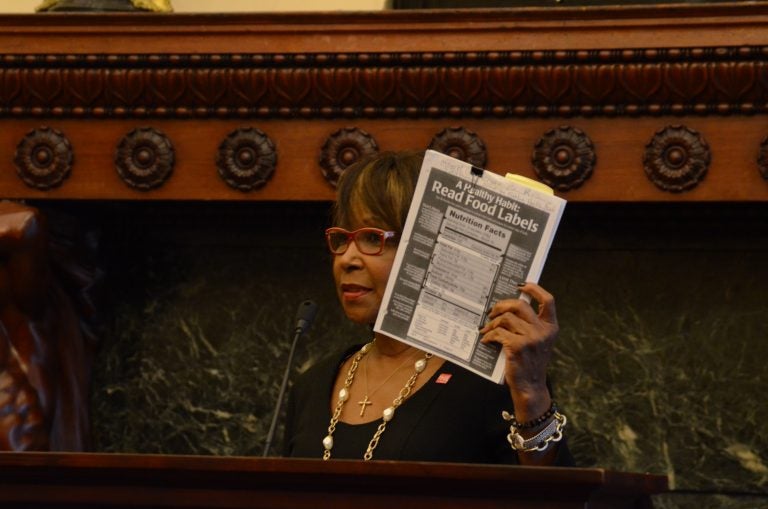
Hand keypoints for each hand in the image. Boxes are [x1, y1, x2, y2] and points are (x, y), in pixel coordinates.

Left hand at [479, 282, 557, 419]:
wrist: (530, 387)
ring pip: (506, 319)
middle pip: (520, 305)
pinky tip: (486, 340)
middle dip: (502, 305)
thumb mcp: (537, 341)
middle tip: (492, 311)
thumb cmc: (529, 362)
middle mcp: (544, 331)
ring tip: (486, 329)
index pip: (548, 300)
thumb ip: (529, 325)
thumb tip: (507, 306)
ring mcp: (532, 339)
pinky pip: (498, 332)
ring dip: (492, 323)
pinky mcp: (518, 347)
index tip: (521, 285)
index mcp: (551, 327)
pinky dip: (489, 335)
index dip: (534, 289)